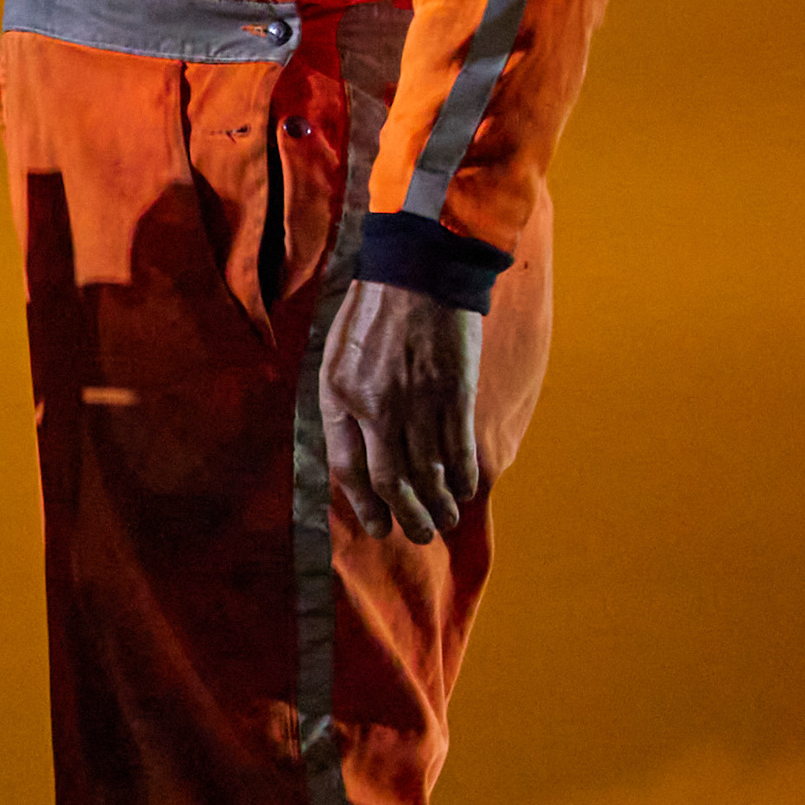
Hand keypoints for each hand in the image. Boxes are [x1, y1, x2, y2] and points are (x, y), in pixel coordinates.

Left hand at [316, 279, 486, 540]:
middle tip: (418, 535)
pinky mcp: (453, 390)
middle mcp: (375, 405)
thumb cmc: (374, 311)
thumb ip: (343, 403)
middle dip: (405, 516)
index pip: (346, 469)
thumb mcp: (337, 355)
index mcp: (339, 396)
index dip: (363, 504)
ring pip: (427, 471)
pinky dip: (463, 475)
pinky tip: (467, 490)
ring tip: (446, 520)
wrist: (418, 268)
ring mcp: (416, 399)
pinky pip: (458, 447)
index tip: (379, 525)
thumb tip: (354, 454)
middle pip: (389, 481)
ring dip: (438, 503)